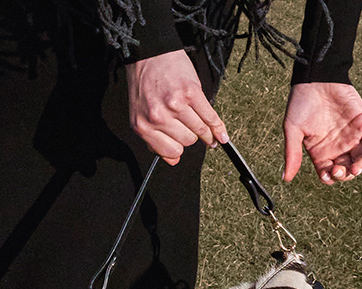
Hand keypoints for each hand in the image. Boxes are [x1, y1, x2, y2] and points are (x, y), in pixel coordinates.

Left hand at [129, 49, 226, 165]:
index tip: (184, 147)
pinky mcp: (191, 93)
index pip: (170, 152)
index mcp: (143, 126)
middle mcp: (157, 118)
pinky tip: (222, 135)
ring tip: (210, 135)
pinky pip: (210, 117)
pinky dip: (219, 128)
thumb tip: (173, 160)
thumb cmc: (144, 84)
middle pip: (187, 141)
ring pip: (199, 131)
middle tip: (192, 130)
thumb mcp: (139, 114)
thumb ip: (153, 138)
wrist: (149, 55)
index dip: (179, 150)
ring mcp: (175, 105)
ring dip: (207, 134)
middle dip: (191, 137)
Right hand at [282, 82, 361, 183]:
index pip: (328, 173)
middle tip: (340, 170)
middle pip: (346, 169)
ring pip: (361, 159)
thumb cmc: (300, 103)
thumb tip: (286, 178)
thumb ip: (292, 154)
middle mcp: (337, 146)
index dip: (329, 178)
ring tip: (356, 168)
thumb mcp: (293, 129)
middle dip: (345, 175)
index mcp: (320, 151)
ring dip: (360, 167)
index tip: (327, 174)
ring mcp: (352, 136)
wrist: (316, 78)